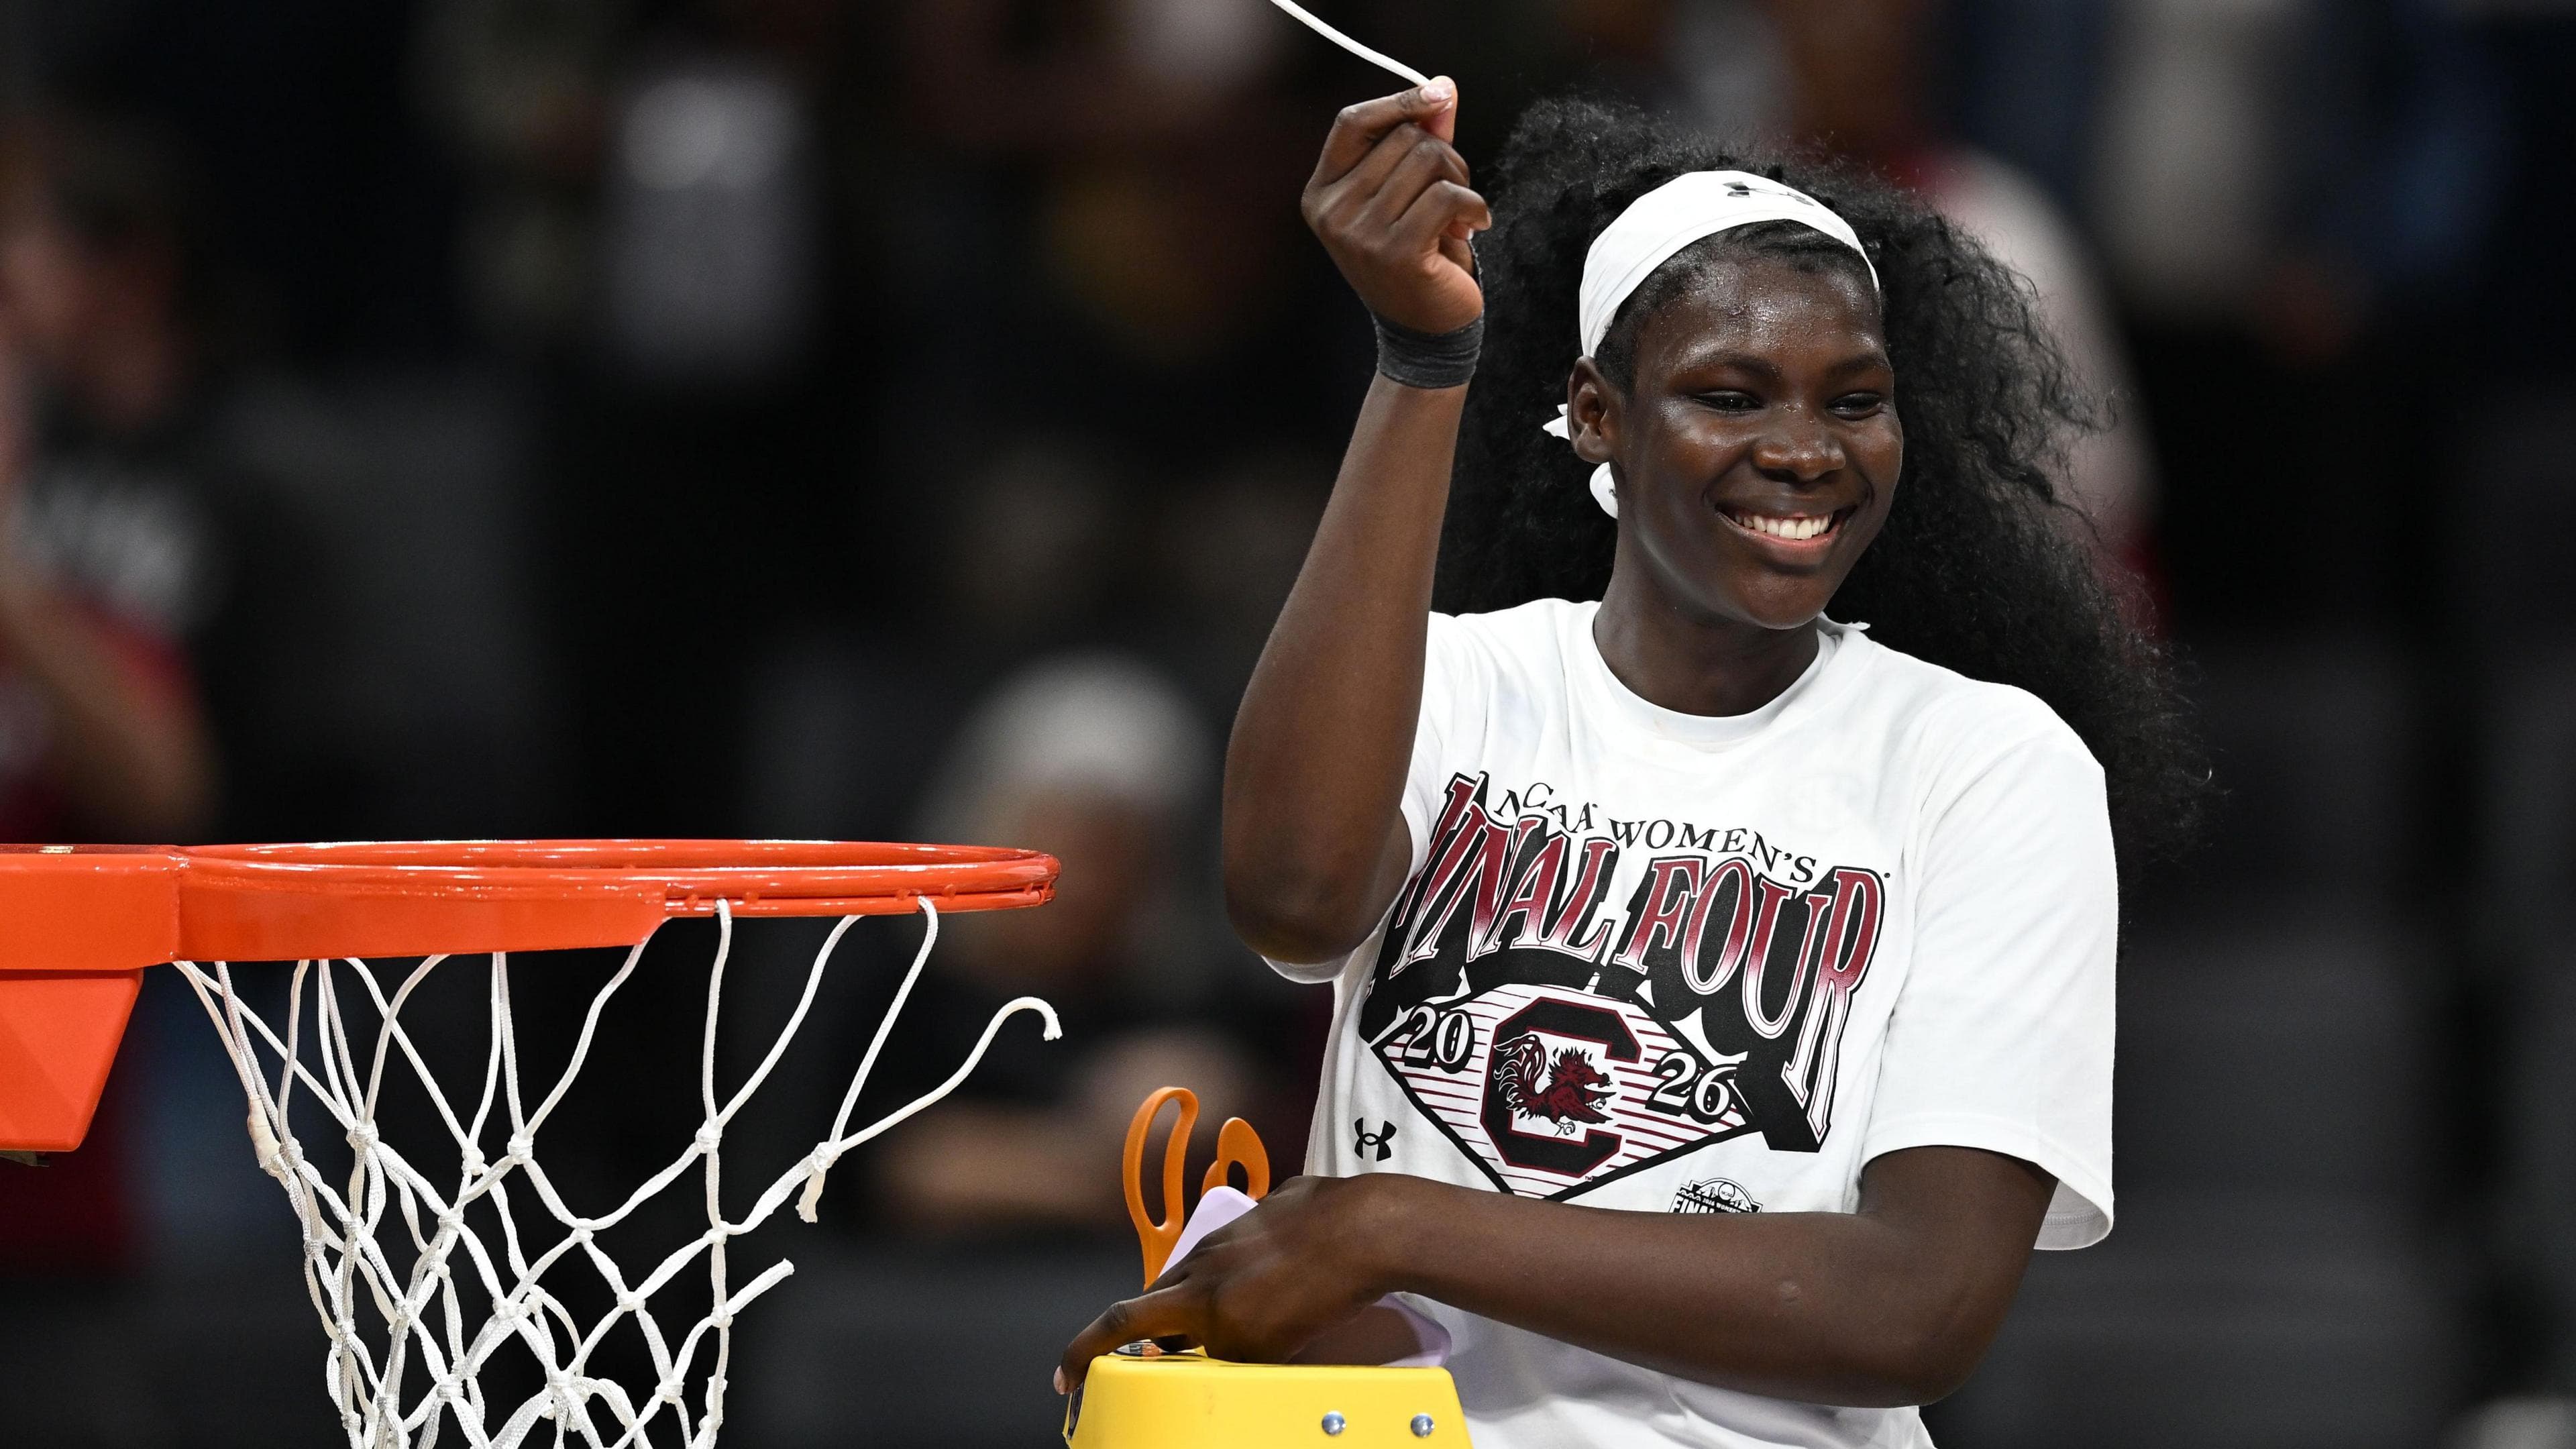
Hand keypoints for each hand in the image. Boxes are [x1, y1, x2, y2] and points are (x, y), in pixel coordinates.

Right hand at [1056, 1173, 1404, 1392]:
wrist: (1365, 1230)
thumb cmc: (1312, 1296)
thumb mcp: (1258, 1349)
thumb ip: (1221, 1353)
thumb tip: (1207, 1352)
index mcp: (1195, 1294)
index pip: (1122, 1321)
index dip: (1085, 1349)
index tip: (1065, 1375)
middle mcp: (1209, 1254)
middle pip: (1166, 1293)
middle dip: (1162, 1326)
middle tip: (1172, 1352)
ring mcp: (1245, 1224)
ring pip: (1210, 1265)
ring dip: (1211, 1294)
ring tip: (1242, 1317)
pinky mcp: (1283, 1206)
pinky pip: (1256, 1239)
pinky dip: (1259, 1264)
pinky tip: (1292, 1278)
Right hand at [1300, 81, 1489, 334]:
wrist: (1428, 332)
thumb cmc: (1420, 257)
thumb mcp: (1413, 192)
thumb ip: (1422, 140)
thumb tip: (1442, 87)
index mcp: (1322, 193)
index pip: (1352, 122)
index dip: (1397, 101)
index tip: (1440, 93)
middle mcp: (1332, 211)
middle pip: (1403, 137)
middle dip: (1444, 156)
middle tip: (1453, 194)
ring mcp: (1359, 233)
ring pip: (1428, 160)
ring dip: (1460, 182)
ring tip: (1458, 215)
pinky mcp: (1395, 252)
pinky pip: (1446, 195)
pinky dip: (1473, 206)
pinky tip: (1474, 227)